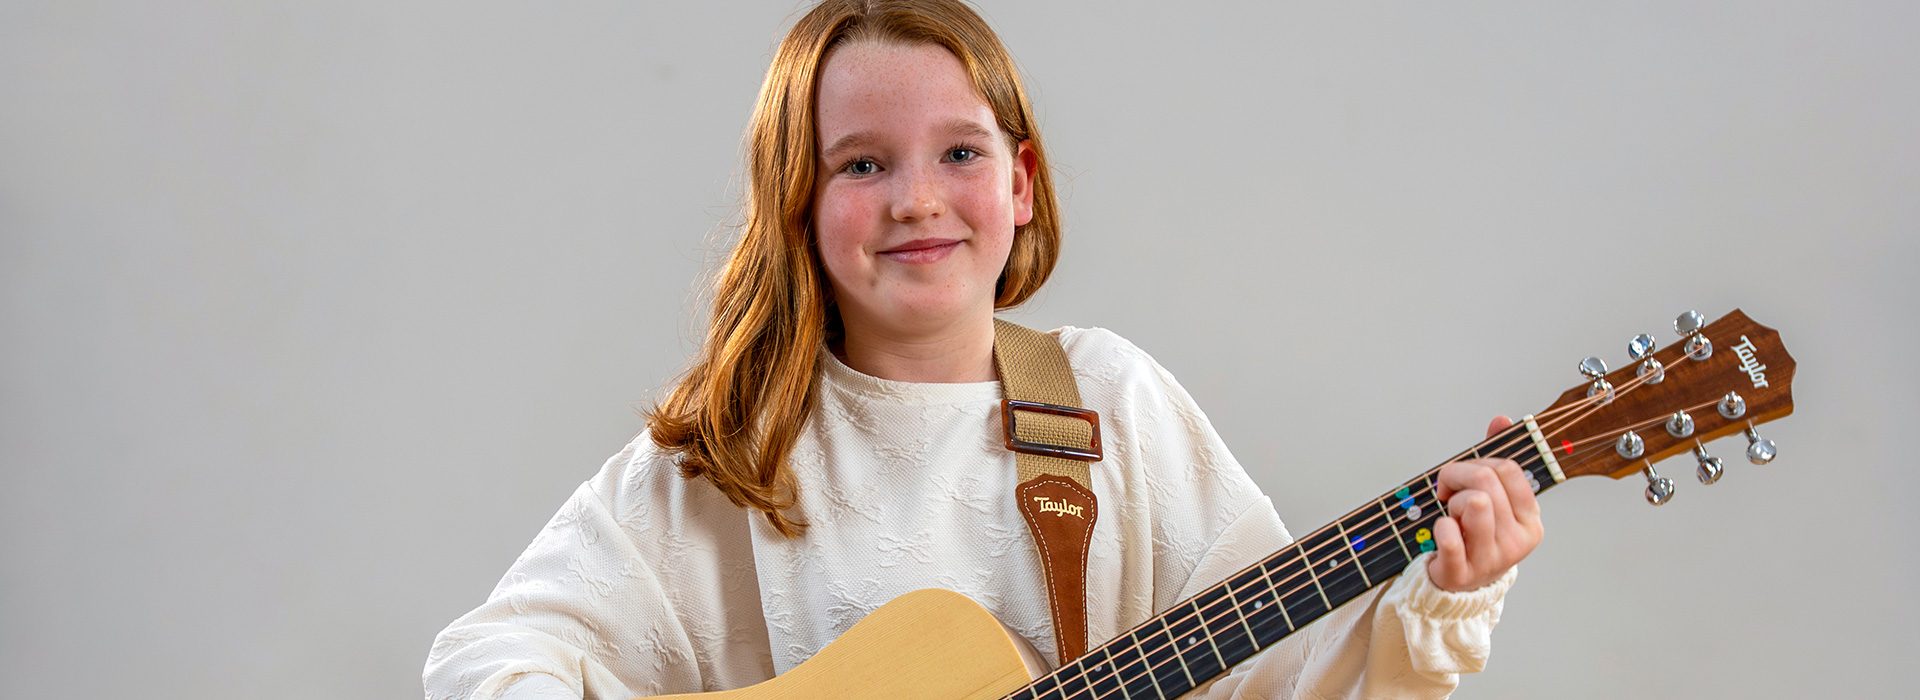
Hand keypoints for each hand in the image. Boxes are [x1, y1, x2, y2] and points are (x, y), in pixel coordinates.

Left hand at [1424, 415, 1544, 591]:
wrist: (1458, 584)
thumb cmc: (1474, 535)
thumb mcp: (1491, 499)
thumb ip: (1495, 459)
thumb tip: (1502, 420)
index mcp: (1530, 520)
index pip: (1508, 469)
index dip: (1478, 463)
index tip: (1465, 477)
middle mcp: (1516, 541)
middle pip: (1486, 482)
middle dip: (1457, 476)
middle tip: (1447, 491)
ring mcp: (1491, 559)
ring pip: (1474, 503)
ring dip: (1452, 502)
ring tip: (1450, 514)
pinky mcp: (1461, 573)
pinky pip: (1448, 535)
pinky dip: (1439, 527)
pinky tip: (1441, 532)